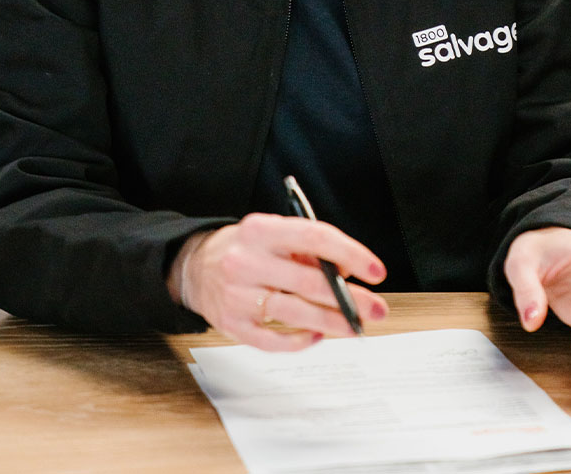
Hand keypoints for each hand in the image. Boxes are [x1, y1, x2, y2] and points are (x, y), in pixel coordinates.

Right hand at [168, 213, 388, 350]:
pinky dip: (300, 340)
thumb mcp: (273, 234)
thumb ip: (308, 250)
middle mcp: (246, 261)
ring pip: (295, 313)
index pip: (314, 237)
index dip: (351, 254)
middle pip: (309, 282)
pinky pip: (273, 341)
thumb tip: (347, 273)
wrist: (193, 268)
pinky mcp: (232, 325)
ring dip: (333, 322)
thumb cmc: (246, 250)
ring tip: (355, 325)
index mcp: (260, 230)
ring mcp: (237, 295)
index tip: (375, 271)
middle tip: (376, 308)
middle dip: (350, 299)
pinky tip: (317, 335)